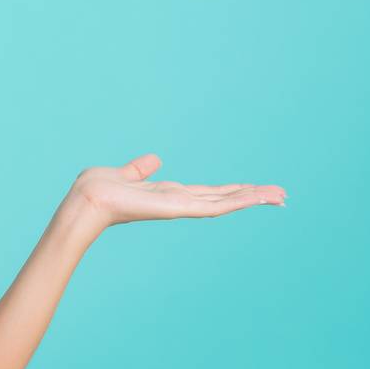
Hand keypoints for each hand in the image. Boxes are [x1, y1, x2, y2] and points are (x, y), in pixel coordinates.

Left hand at [70, 153, 286, 230]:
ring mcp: (181, 207)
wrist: (87, 200)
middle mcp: (179, 201)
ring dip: (253, 198)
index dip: (232, 191)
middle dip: (252, 196)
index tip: (255, 188)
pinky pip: (214, 206)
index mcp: (169, 194)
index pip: (209, 192)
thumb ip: (140, 169)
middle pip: (224, 198)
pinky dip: (237, 201)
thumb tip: (154, 159)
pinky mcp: (179, 209)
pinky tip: (257, 197)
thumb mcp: (125, 174)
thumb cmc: (98, 190)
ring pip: (226, 202)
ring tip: (281, 196)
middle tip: (282, 195)